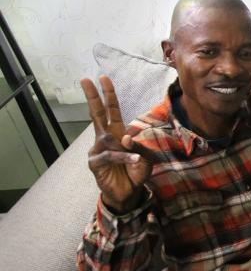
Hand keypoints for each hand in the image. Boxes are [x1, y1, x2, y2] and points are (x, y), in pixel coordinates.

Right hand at [81, 76, 153, 212]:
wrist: (128, 192)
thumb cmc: (135, 172)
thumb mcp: (145, 157)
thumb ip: (139, 145)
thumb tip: (126, 137)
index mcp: (117, 132)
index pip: (112, 110)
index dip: (109, 95)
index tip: (104, 78)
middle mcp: (105, 138)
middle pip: (97, 114)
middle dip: (93, 97)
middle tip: (85, 79)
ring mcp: (98, 150)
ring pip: (108, 139)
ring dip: (124, 149)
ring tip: (136, 158)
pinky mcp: (95, 163)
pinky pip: (110, 156)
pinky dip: (124, 158)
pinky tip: (134, 161)